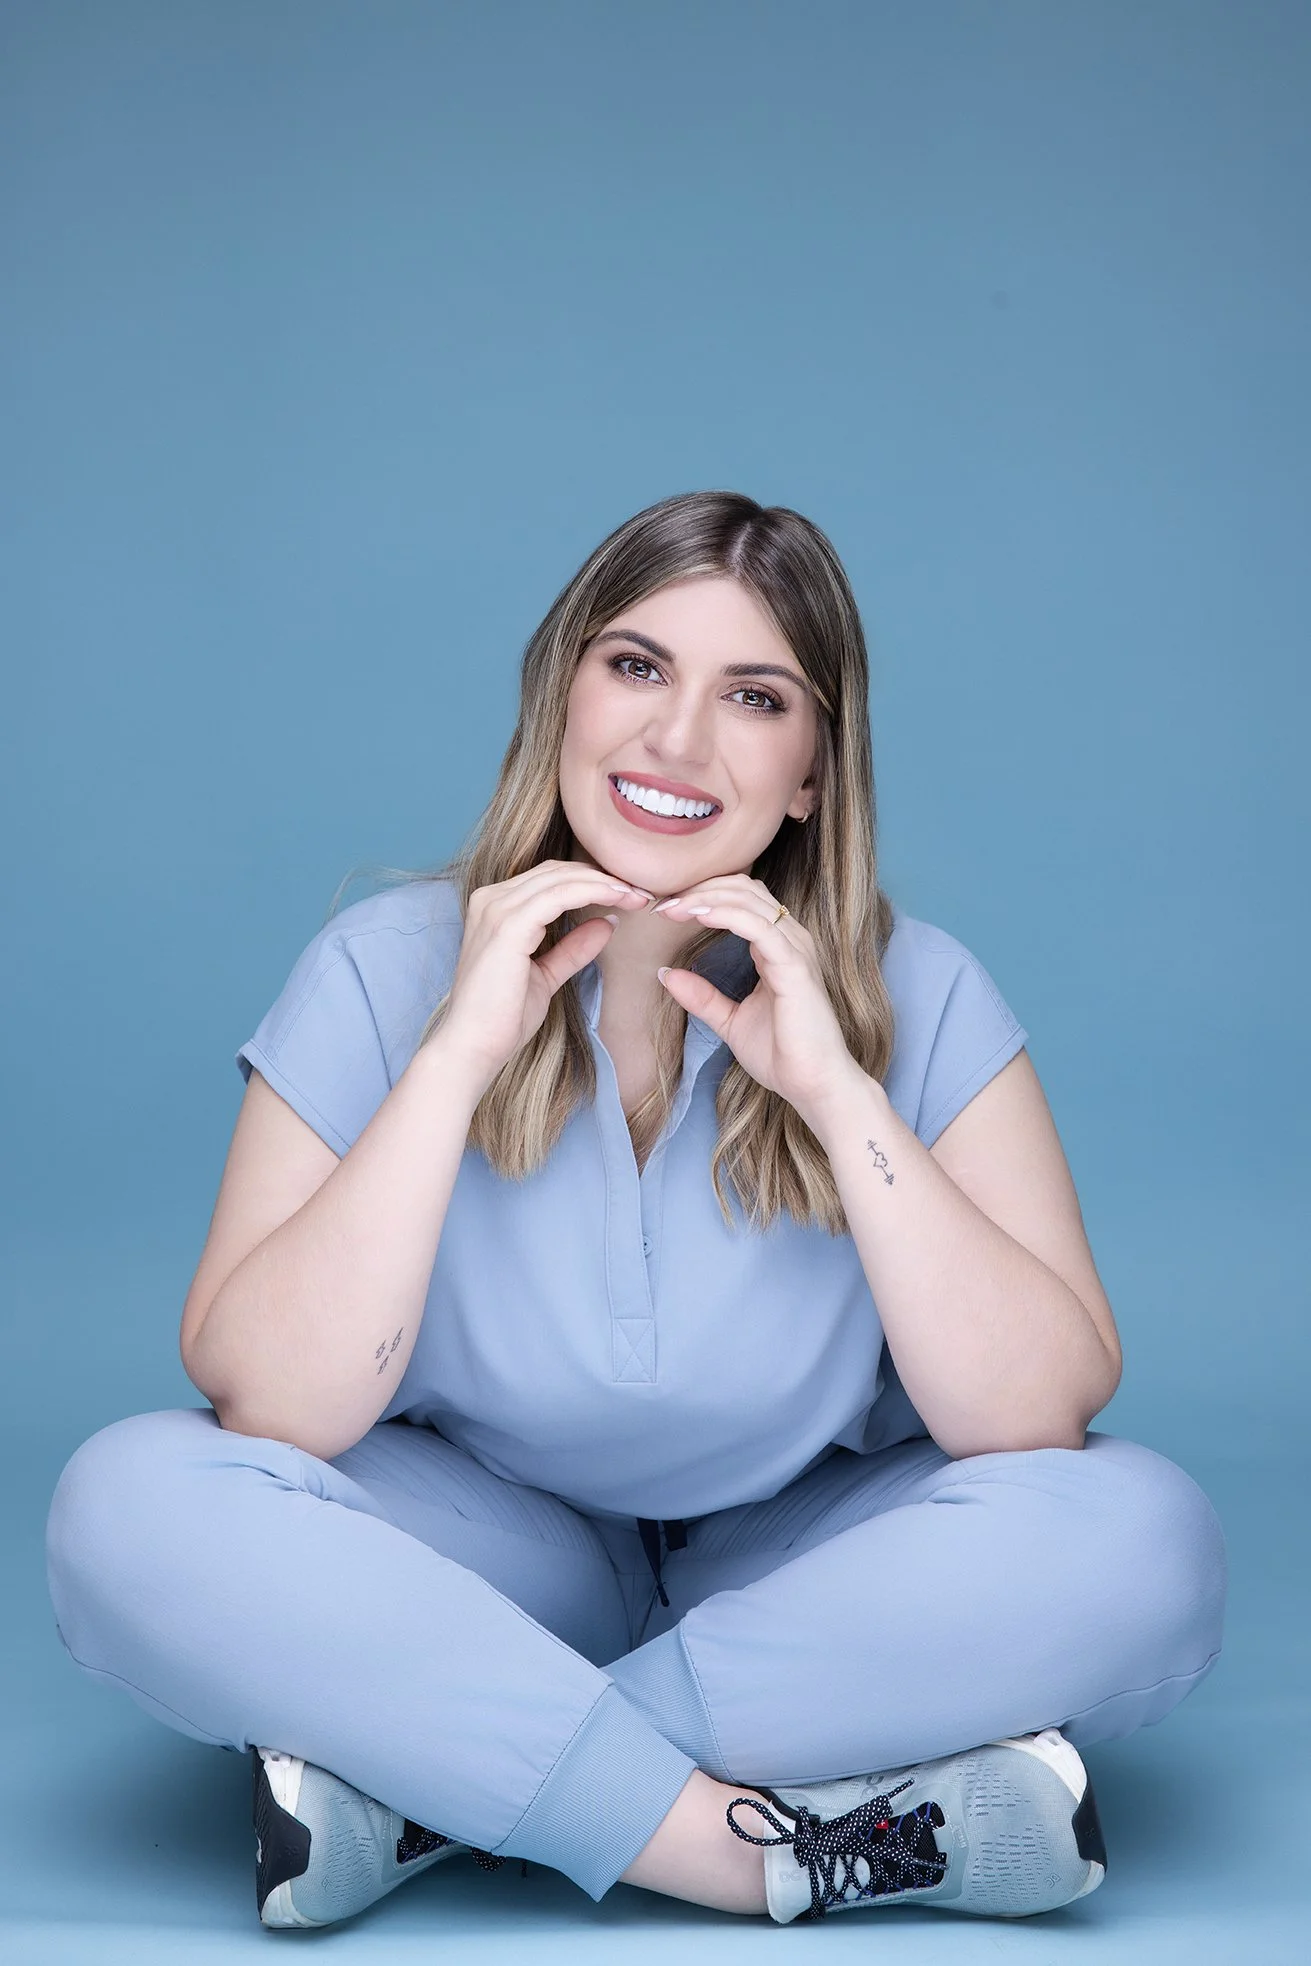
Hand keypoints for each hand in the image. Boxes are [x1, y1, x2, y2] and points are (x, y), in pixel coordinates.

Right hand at [438, 860, 652, 1091]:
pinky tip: (618, 899)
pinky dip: (592, 892)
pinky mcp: (508, 925)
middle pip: (556, 871)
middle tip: (641, 890)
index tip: (629, 893)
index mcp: (494, 908)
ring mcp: (496, 909)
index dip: (592, 881)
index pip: (549, 879)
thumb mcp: (545, 976)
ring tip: (637, 894)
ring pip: (560, 878)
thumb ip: (572, 949)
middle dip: (603, 876)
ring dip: (604, 883)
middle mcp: (491, 899)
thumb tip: (606, 923)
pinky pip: (559, 895)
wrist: (473, 1047)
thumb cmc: (501, 1019)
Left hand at [653, 875, 865, 1126]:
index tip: (666, 909)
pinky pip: (757, 926)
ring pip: (748, 899)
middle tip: (663, 903)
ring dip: (706, 897)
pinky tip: (697, 916)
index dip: (703, 895)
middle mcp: (789, 940)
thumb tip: (667, 975)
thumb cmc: (782, 1054)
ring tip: (673, 908)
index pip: (741, 899)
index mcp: (777, 947)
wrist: (813, 1085)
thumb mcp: (730, 1021)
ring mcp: (795, 949)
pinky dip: (725, 914)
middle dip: (699, 888)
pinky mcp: (794, 966)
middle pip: (742, 888)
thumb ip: (702, 997)